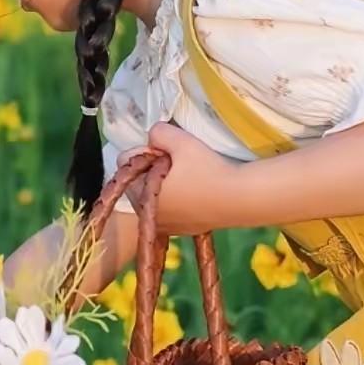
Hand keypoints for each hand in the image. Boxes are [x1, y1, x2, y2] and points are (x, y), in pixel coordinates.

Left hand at [119, 124, 241, 236]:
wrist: (238, 199)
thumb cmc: (207, 169)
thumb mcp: (180, 140)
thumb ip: (158, 132)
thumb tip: (153, 138)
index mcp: (139, 191)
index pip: (125, 160)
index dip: (146, 150)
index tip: (168, 151)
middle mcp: (145, 213)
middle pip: (137, 180)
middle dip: (151, 169)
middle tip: (179, 163)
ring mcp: (163, 225)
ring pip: (153, 196)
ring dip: (163, 185)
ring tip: (188, 178)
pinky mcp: (180, 232)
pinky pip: (168, 211)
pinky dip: (175, 201)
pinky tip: (195, 194)